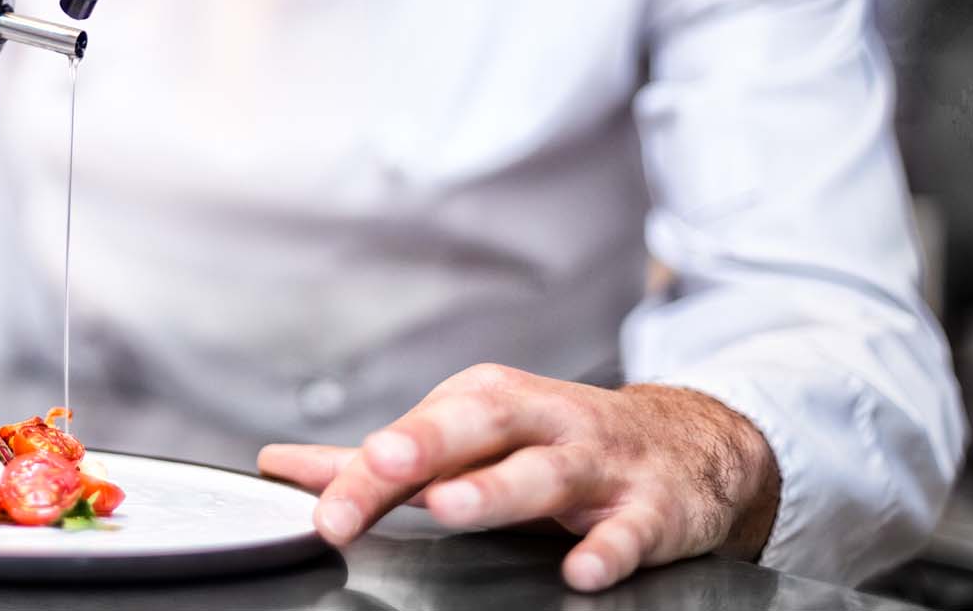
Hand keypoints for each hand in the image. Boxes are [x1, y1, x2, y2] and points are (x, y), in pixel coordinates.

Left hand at [258, 365, 780, 591]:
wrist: (689, 444)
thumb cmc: (556, 442)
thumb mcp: (469, 439)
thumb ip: (378, 462)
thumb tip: (282, 467)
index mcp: (485, 402)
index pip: (414, 435)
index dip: (362, 473)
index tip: (321, 509)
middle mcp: (540, 422)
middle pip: (476, 424)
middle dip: (423, 444)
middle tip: (377, 467)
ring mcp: (598, 463)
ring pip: (546, 470)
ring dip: (498, 488)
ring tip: (452, 507)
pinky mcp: (653, 507)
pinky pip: (631, 528)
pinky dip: (609, 546)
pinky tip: (583, 569)